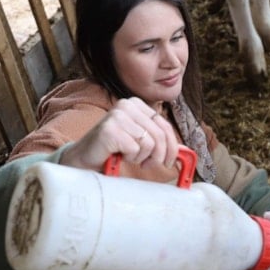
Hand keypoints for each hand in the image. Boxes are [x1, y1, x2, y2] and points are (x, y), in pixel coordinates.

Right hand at [59, 98, 179, 170]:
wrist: (84, 159)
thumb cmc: (113, 151)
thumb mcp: (140, 141)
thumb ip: (159, 141)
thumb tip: (186, 152)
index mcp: (136, 104)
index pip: (164, 125)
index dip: (172, 146)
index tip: (169, 161)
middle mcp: (127, 105)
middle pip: (159, 134)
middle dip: (158, 155)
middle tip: (148, 164)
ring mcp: (117, 115)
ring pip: (149, 143)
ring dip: (141, 157)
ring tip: (128, 156)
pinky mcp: (110, 129)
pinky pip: (135, 148)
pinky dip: (129, 157)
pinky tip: (117, 155)